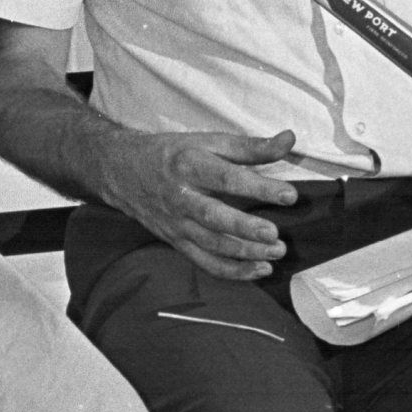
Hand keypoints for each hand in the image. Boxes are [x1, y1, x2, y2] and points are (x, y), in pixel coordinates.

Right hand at [96, 129, 297, 279]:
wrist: (122, 171)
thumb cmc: (172, 154)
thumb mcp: (207, 141)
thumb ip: (250, 146)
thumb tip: (289, 140)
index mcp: (189, 164)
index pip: (226, 177)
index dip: (258, 186)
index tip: (289, 195)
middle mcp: (181, 196)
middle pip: (214, 216)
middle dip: (245, 228)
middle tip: (275, 235)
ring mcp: (177, 223)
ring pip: (211, 244)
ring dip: (244, 252)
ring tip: (276, 253)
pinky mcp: (177, 242)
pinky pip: (205, 262)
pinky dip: (232, 271)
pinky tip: (260, 270)